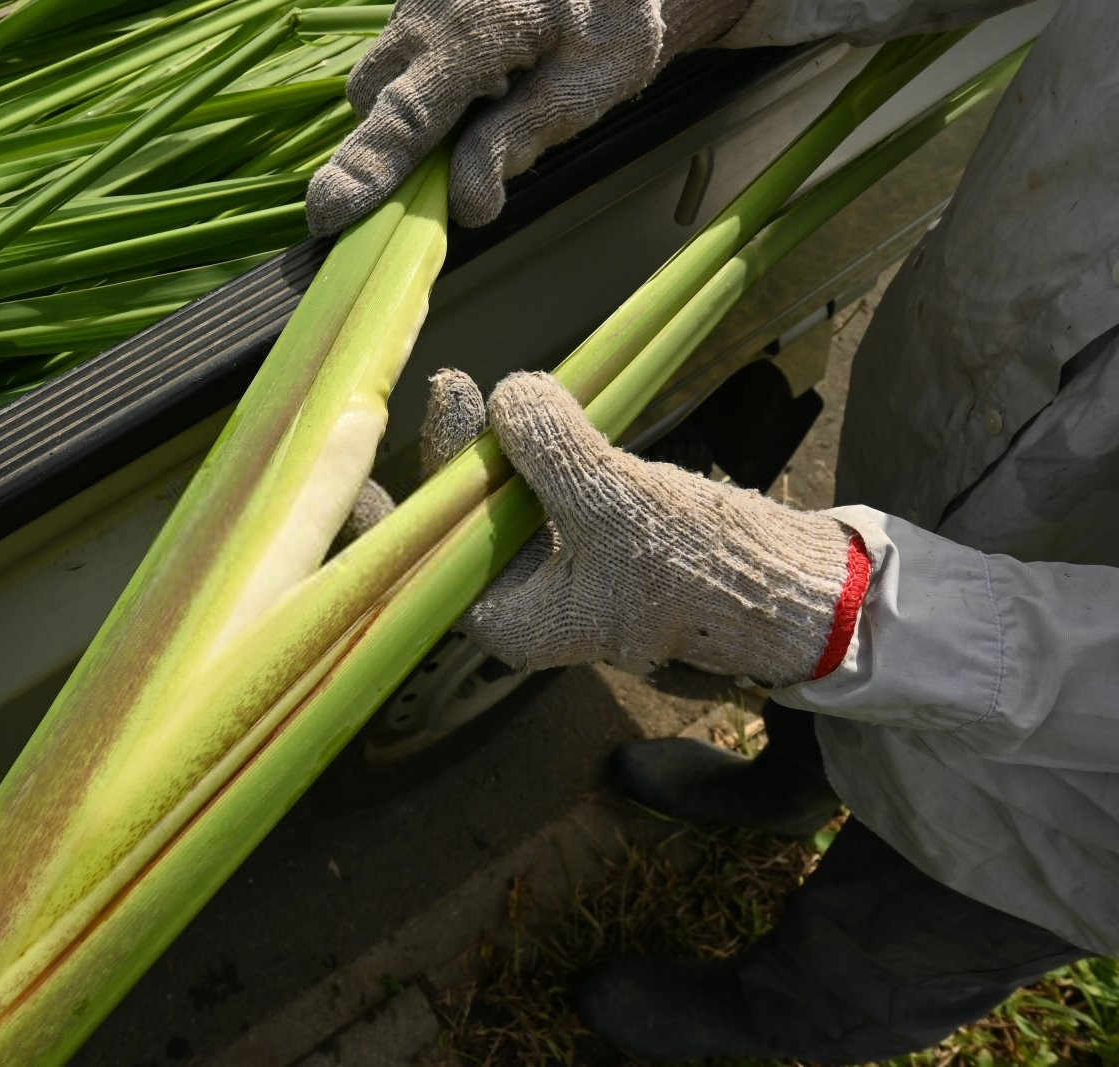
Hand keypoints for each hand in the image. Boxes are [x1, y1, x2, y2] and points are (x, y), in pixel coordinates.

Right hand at [306, 0, 749, 233]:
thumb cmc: (615, 8)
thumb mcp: (592, 77)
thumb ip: (523, 137)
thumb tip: (466, 206)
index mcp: (473, 33)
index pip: (405, 118)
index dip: (365, 171)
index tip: (327, 215)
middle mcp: (428, 8)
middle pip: (373, 94)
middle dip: (400, 130)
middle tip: (481, 121)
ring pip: (385, 68)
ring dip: (419, 95)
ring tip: (500, 80)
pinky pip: (406, 43)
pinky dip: (434, 65)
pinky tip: (494, 55)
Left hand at [352, 371, 857, 686]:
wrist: (781, 590)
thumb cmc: (701, 572)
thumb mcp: (620, 505)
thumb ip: (554, 453)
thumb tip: (506, 396)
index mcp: (512, 621)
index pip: (428, 557)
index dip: (400, 500)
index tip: (383, 448)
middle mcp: (521, 605)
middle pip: (457, 525)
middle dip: (451, 457)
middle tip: (452, 387)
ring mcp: (551, 575)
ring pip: (495, 505)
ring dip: (490, 451)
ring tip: (481, 393)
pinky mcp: (581, 545)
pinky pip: (533, 497)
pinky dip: (528, 458)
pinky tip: (527, 417)